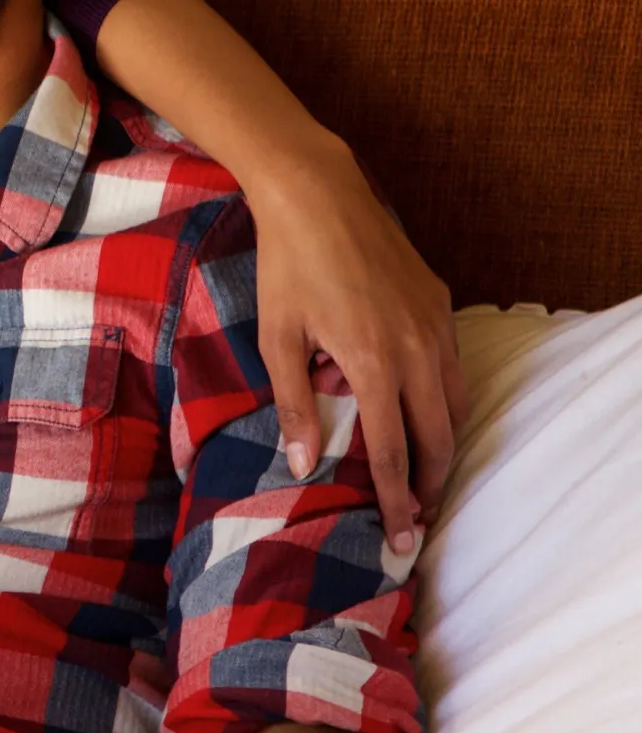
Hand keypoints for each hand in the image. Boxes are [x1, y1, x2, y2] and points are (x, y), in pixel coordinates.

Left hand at [244, 143, 465, 553]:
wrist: (318, 195)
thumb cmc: (287, 267)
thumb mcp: (278, 339)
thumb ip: (292, 404)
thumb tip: (302, 464)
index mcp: (374, 363)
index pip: (393, 450)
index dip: (396, 499)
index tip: (401, 537)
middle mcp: (417, 349)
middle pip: (439, 436)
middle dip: (430, 483)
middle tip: (416, 518)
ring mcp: (436, 323)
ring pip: (455, 403)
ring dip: (443, 444)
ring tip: (422, 476)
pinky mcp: (440, 302)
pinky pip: (453, 365)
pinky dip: (443, 400)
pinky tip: (422, 412)